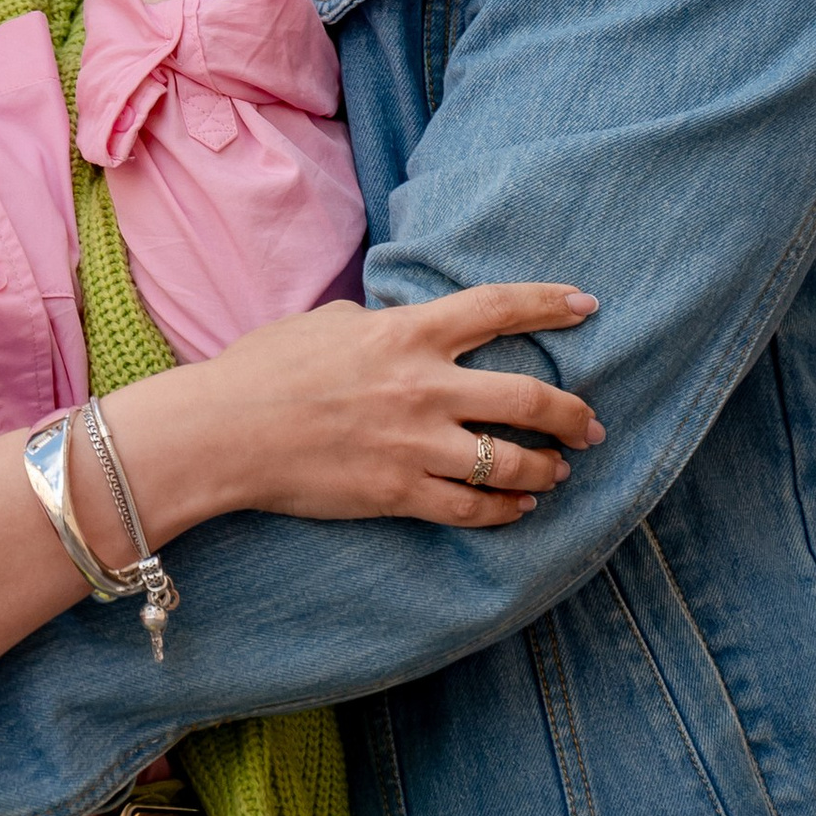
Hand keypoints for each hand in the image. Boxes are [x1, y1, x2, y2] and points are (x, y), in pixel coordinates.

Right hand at [189, 284, 604, 528]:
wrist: (223, 431)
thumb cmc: (265, 368)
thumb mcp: (331, 322)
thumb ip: (382, 324)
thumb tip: (407, 328)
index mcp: (407, 332)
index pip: (498, 308)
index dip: (549, 304)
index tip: (587, 305)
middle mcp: (423, 387)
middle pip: (528, 399)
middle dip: (572, 415)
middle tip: (591, 425)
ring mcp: (414, 445)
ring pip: (510, 462)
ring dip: (545, 469)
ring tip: (557, 472)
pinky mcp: (398, 494)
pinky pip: (470, 508)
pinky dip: (503, 511)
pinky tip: (516, 509)